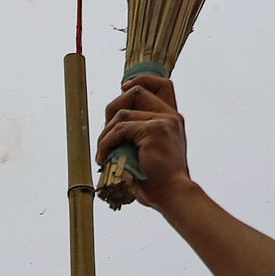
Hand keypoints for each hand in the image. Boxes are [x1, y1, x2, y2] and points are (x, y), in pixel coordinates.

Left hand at [96, 74, 198, 210]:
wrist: (172, 194)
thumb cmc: (158, 180)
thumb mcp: (152, 151)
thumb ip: (141, 135)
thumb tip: (113, 128)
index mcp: (172, 119)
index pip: (162, 85)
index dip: (141, 81)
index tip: (123, 90)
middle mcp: (170, 116)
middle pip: (136, 92)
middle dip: (113, 106)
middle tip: (105, 132)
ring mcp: (163, 122)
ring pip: (123, 112)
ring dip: (106, 132)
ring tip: (103, 151)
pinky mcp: (154, 131)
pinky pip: (120, 129)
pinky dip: (106, 142)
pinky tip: (103, 157)